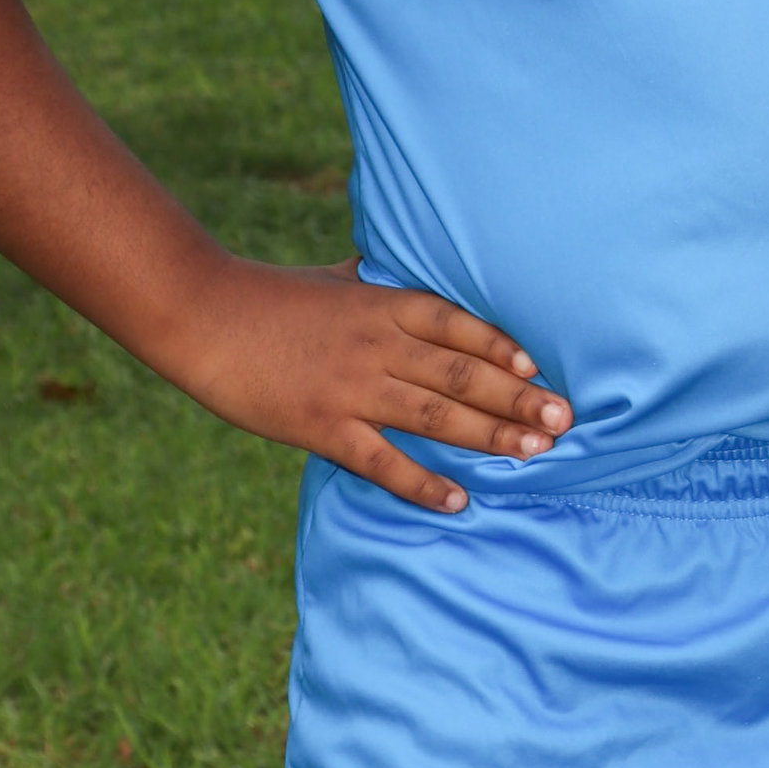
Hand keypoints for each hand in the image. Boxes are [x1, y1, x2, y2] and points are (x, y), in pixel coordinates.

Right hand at [177, 256, 570, 510]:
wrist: (204, 315)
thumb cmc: (271, 294)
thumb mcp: (335, 276)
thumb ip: (377, 279)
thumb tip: (406, 267)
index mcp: (382, 302)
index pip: (457, 323)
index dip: (501, 346)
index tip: (539, 367)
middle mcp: (377, 343)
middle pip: (460, 373)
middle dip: (515, 398)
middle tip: (564, 419)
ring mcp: (351, 387)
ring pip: (435, 415)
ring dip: (489, 436)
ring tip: (533, 453)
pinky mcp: (322, 426)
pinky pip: (383, 460)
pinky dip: (423, 483)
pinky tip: (458, 500)